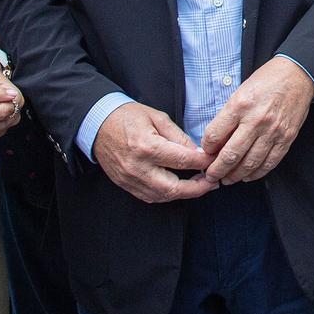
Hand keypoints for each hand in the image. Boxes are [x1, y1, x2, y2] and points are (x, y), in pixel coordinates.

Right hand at [92, 102, 216, 203]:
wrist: (98, 124)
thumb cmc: (128, 117)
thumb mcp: (157, 117)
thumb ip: (179, 136)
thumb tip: (198, 152)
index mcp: (147, 146)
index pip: (183, 160)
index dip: (203, 163)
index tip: (215, 160)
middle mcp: (138, 167)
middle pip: (174, 188)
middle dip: (198, 188)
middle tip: (213, 182)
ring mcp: (130, 179)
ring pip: (163, 196)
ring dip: (185, 194)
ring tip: (201, 185)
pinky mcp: (125, 185)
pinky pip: (150, 197)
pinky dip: (168, 195)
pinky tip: (180, 187)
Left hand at [199, 57, 313, 183]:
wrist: (297, 75)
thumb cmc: (266, 80)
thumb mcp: (240, 91)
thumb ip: (228, 116)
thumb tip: (215, 140)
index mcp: (240, 105)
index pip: (215, 134)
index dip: (206, 148)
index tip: (205, 153)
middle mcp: (256, 120)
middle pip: (230, 154)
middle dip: (217, 170)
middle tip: (210, 176)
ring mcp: (273, 131)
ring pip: (250, 163)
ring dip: (235, 175)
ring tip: (227, 179)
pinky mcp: (287, 138)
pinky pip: (270, 162)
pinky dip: (257, 173)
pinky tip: (248, 176)